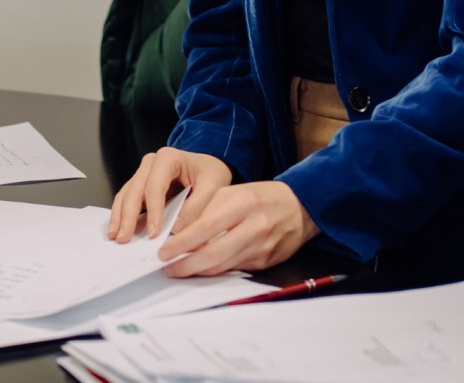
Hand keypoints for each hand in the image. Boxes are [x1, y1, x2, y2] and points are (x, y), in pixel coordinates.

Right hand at [108, 148, 232, 242]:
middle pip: (135, 190)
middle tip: (124, 238)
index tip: (153, 233)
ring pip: (126, 194)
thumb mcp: (212, 187)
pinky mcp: (141, 185)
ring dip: (120, 216)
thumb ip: (196, 206)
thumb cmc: (210, 174)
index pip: (155, 186)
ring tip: (116, 237)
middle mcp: (151, 163)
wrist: (209, 167)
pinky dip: (122, 215)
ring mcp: (143, 173)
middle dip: (128, 215)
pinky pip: (127, 199)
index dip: (153, 211)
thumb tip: (176, 229)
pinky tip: (118, 230)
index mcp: (168, 158)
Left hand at [159, 180, 318, 275]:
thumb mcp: (234, 192)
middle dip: (185, 265)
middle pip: (212, 254)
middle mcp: (253, 227)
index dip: (181, 243)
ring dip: (198, 272)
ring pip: (222, 266)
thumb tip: (180, 231)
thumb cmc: (262, 197)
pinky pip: (235, 270)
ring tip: (180, 270)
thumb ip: (208, 210)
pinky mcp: (265, 262)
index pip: (204, 228)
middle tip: (167, 268)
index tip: (163, 251)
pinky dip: (216, 271)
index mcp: (242, 203)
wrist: (300, 207)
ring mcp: (261, 247)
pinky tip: (203, 270)